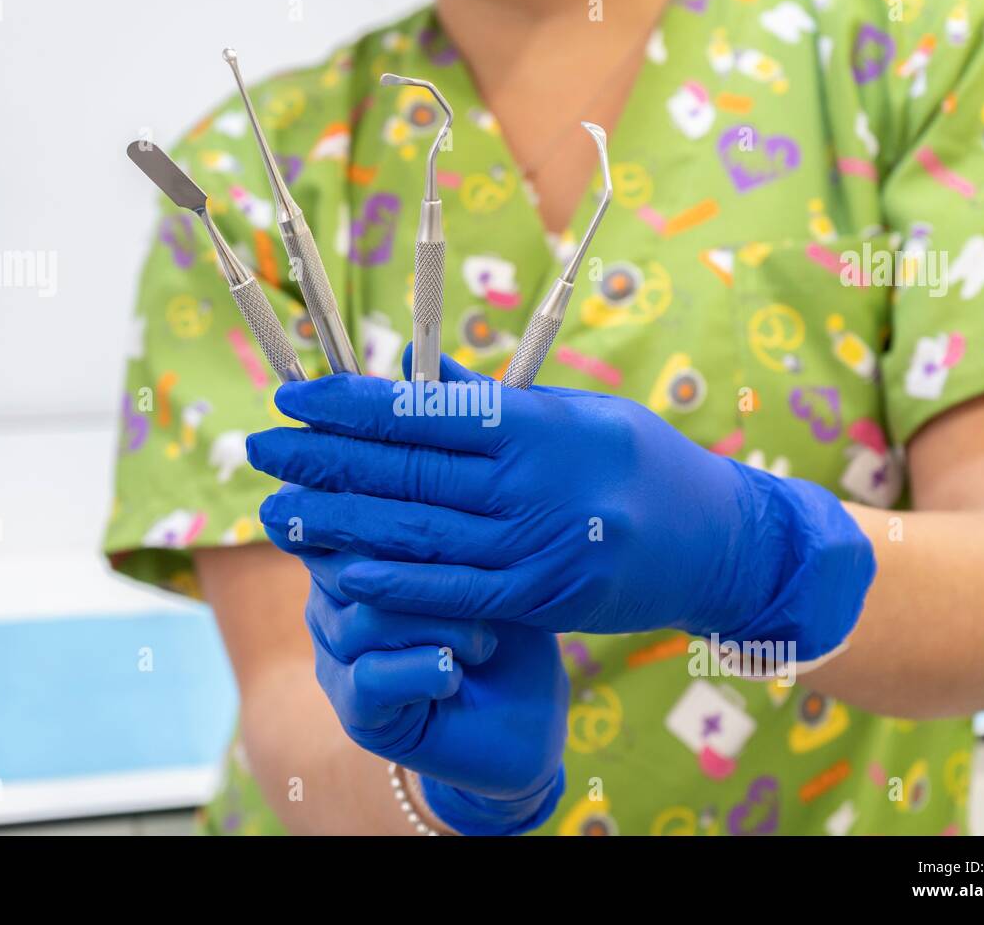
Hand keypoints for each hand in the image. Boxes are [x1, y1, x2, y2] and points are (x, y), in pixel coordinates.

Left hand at [249, 349, 875, 660]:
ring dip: (340, 523)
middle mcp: (535, 484)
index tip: (294, 396)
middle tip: (259, 448)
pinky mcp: (541, 599)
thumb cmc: (646, 462)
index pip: (425, 409)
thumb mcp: (580, 413)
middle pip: (408, 470)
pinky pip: (456, 591)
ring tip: (278, 509)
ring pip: (420, 533)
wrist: (723, 543)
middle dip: (325, 460)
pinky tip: (342, 568)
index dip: (351, 404)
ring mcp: (538, 547)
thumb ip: (497, 407)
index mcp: (540, 425)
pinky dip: (396, 581)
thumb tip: (414, 383)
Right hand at [293, 542, 567, 834]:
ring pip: (365, 619)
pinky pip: (370, 678)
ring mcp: (336, 656)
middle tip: (484, 595)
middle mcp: (331, 600)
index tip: (450, 524)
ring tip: (483, 643)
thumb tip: (426, 490)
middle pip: (351, 562)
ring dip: (442, 627)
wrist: (530, 720)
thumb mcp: (486, 568)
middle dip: (427, 572)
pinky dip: (424, 671)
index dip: (394, 513)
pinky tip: (456, 674)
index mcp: (354, 553)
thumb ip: (444, 532)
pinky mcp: (355, 711)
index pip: (348, 513)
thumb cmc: (512, 629)